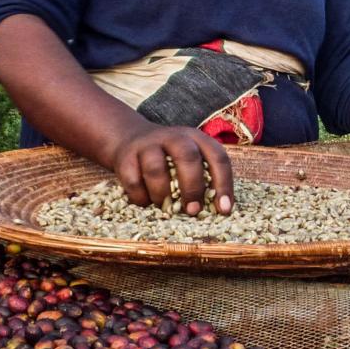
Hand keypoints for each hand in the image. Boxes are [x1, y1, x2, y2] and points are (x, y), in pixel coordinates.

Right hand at [109, 125, 235, 215]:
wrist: (128, 138)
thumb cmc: (169, 158)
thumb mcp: (190, 160)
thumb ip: (203, 179)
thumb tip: (217, 211)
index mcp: (196, 138)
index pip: (217, 157)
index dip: (223, 184)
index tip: (223, 210)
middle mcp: (173, 137)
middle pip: (187, 157)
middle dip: (192, 187)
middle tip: (193, 210)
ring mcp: (147, 145)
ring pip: (156, 169)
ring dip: (162, 194)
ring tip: (166, 208)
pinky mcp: (125, 157)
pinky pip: (133, 181)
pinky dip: (141, 197)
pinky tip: (146, 202)